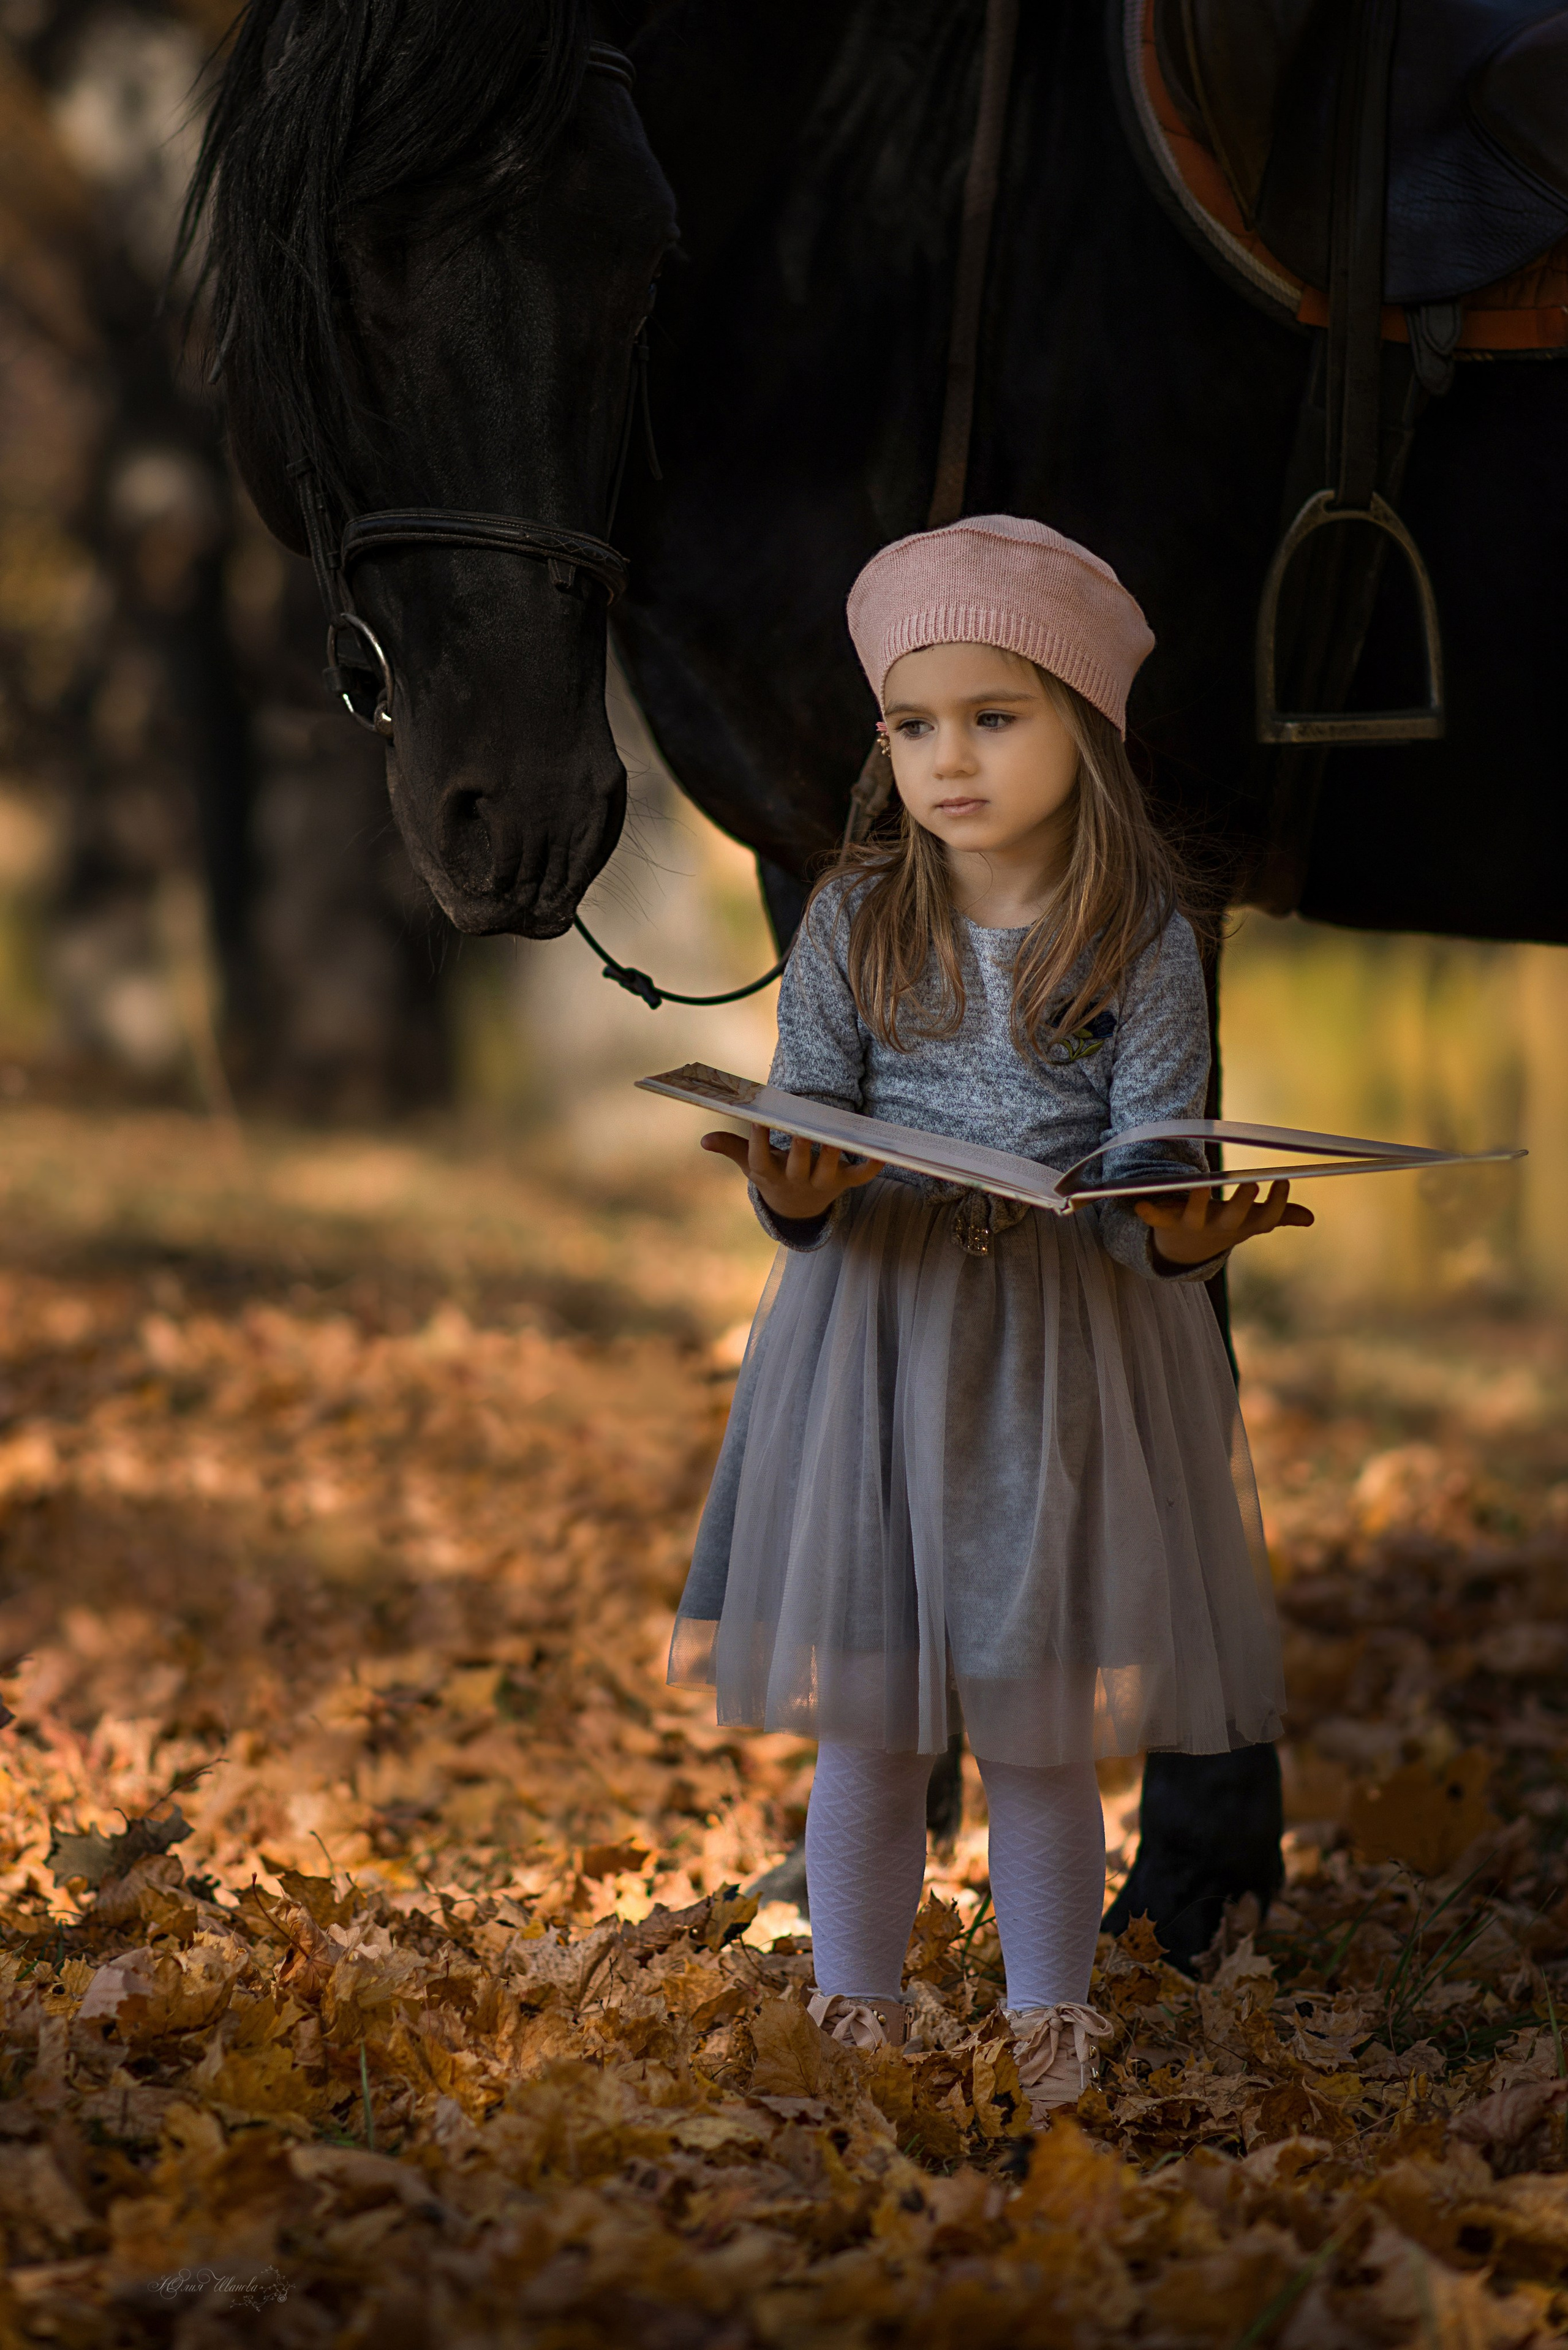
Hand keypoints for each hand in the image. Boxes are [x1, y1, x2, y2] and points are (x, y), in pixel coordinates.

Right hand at [701, 1124, 884, 1221]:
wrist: (797, 1208)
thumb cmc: (772, 1174)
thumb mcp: (750, 1164)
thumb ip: (731, 1148)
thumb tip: (704, 1140)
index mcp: (771, 1176)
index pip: (761, 1159)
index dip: (759, 1142)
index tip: (759, 1120)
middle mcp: (796, 1182)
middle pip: (798, 1166)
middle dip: (801, 1149)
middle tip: (803, 1129)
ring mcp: (822, 1184)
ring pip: (829, 1171)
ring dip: (834, 1155)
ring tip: (837, 1137)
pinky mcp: (844, 1183)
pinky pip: (860, 1176)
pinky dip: (871, 1166)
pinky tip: (881, 1152)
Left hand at [1134, 1179, 1313, 1267]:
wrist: (1183, 1250)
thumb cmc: (1222, 1226)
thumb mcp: (1249, 1222)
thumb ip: (1277, 1216)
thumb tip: (1310, 1219)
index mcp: (1240, 1226)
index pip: (1265, 1219)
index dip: (1278, 1204)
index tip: (1284, 1181)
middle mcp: (1217, 1228)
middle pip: (1232, 1219)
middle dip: (1242, 1203)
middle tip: (1252, 1183)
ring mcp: (1192, 1226)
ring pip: (1195, 1217)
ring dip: (1196, 1202)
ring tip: (1200, 1184)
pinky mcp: (1166, 1223)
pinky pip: (1156, 1219)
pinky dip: (1148, 1213)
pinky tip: (1139, 1205)